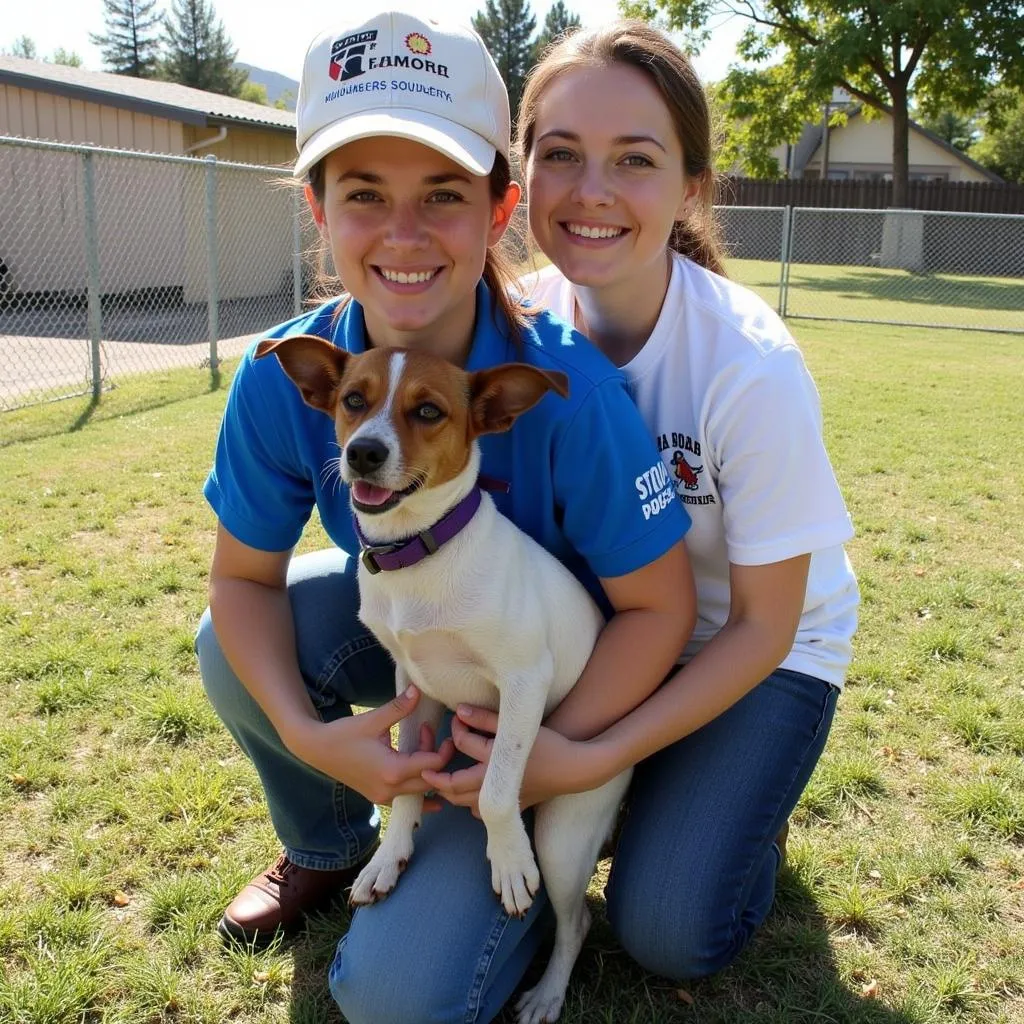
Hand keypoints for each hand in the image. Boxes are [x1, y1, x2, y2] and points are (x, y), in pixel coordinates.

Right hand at [288, 685, 454, 806]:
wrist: (317, 750)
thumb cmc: (344, 733)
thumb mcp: (373, 719)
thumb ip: (399, 708)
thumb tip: (417, 690)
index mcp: (393, 771)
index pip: (433, 765)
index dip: (443, 748)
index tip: (437, 729)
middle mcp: (390, 789)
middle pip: (431, 780)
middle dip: (435, 757)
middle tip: (426, 732)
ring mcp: (384, 797)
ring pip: (420, 790)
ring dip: (426, 769)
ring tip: (418, 744)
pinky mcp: (378, 797)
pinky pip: (407, 798)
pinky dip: (418, 788)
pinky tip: (426, 778)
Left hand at [421, 705, 611, 816]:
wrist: (574, 768)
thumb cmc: (549, 744)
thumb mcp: (518, 728)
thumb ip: (487, 718)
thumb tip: (460, 710)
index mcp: (493, 760)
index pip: (462, 743)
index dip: (455, 728)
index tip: (456, 718)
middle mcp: (493, 784)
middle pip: (453, 785)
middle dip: (436, 775)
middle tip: (428, 764)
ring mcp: (501, 800)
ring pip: (464, 803)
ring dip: (450, 792)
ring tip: (442, 779)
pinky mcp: (510, 808)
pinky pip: (482, 812)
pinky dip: (470, 804)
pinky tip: (470, 793)